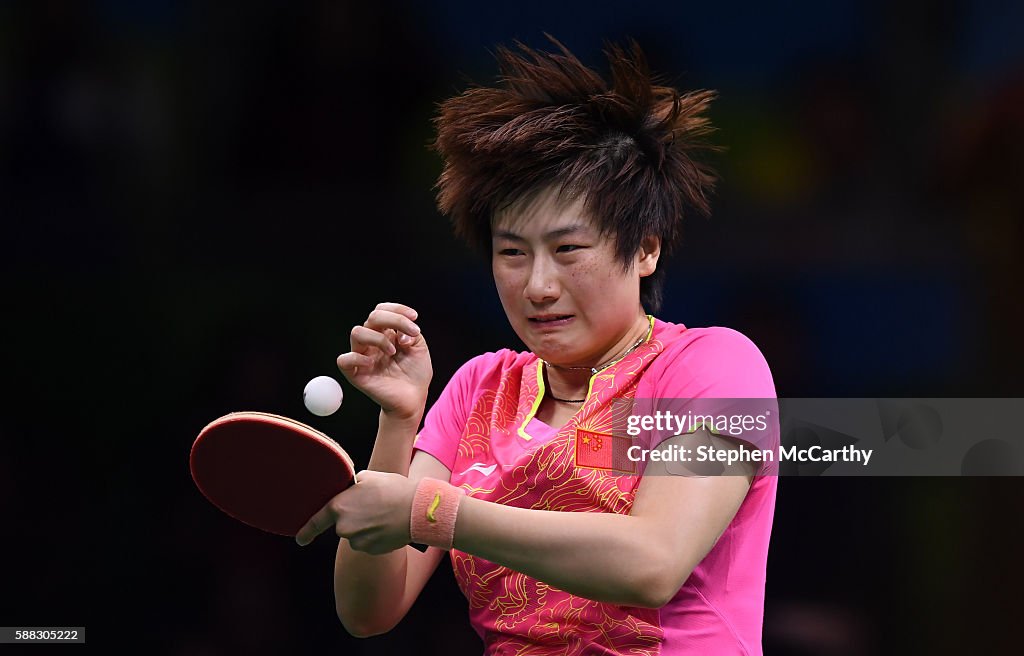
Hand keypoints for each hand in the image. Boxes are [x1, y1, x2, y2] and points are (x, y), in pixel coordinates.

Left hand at [294, 470, 415, 553]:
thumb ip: (352, 486)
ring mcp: (358, 541)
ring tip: (385, 514)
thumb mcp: (369, 477)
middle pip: (343, 525)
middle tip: (373, 506)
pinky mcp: (372, 550)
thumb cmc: (393, 489)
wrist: (416, 510)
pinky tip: (389, 525)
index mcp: (339, 507)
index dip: (306, 531)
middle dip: (354, 518)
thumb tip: (350, 489)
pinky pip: (369, 543)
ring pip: (357, 535)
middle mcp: (344, 527)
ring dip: (366, 527)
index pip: (316, 521)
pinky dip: (377, 536)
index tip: (300, 540)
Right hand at [337, 302, 431, 420]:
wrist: (413, 400)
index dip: (397, 309)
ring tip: (393, 352)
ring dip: (379, 338)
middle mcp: (372, 342)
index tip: (415, 317)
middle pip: (372, 317)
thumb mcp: (420, 348)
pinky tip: (372, 363)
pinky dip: (357, 358)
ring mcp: (363, 356)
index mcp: (386, 334)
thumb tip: (399, 333)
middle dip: (394, 319)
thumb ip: (411, 334)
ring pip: (357, 332)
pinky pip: (344, 360)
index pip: (382, 310)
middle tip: (412, 333)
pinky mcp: (356, 374)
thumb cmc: (415, 374)